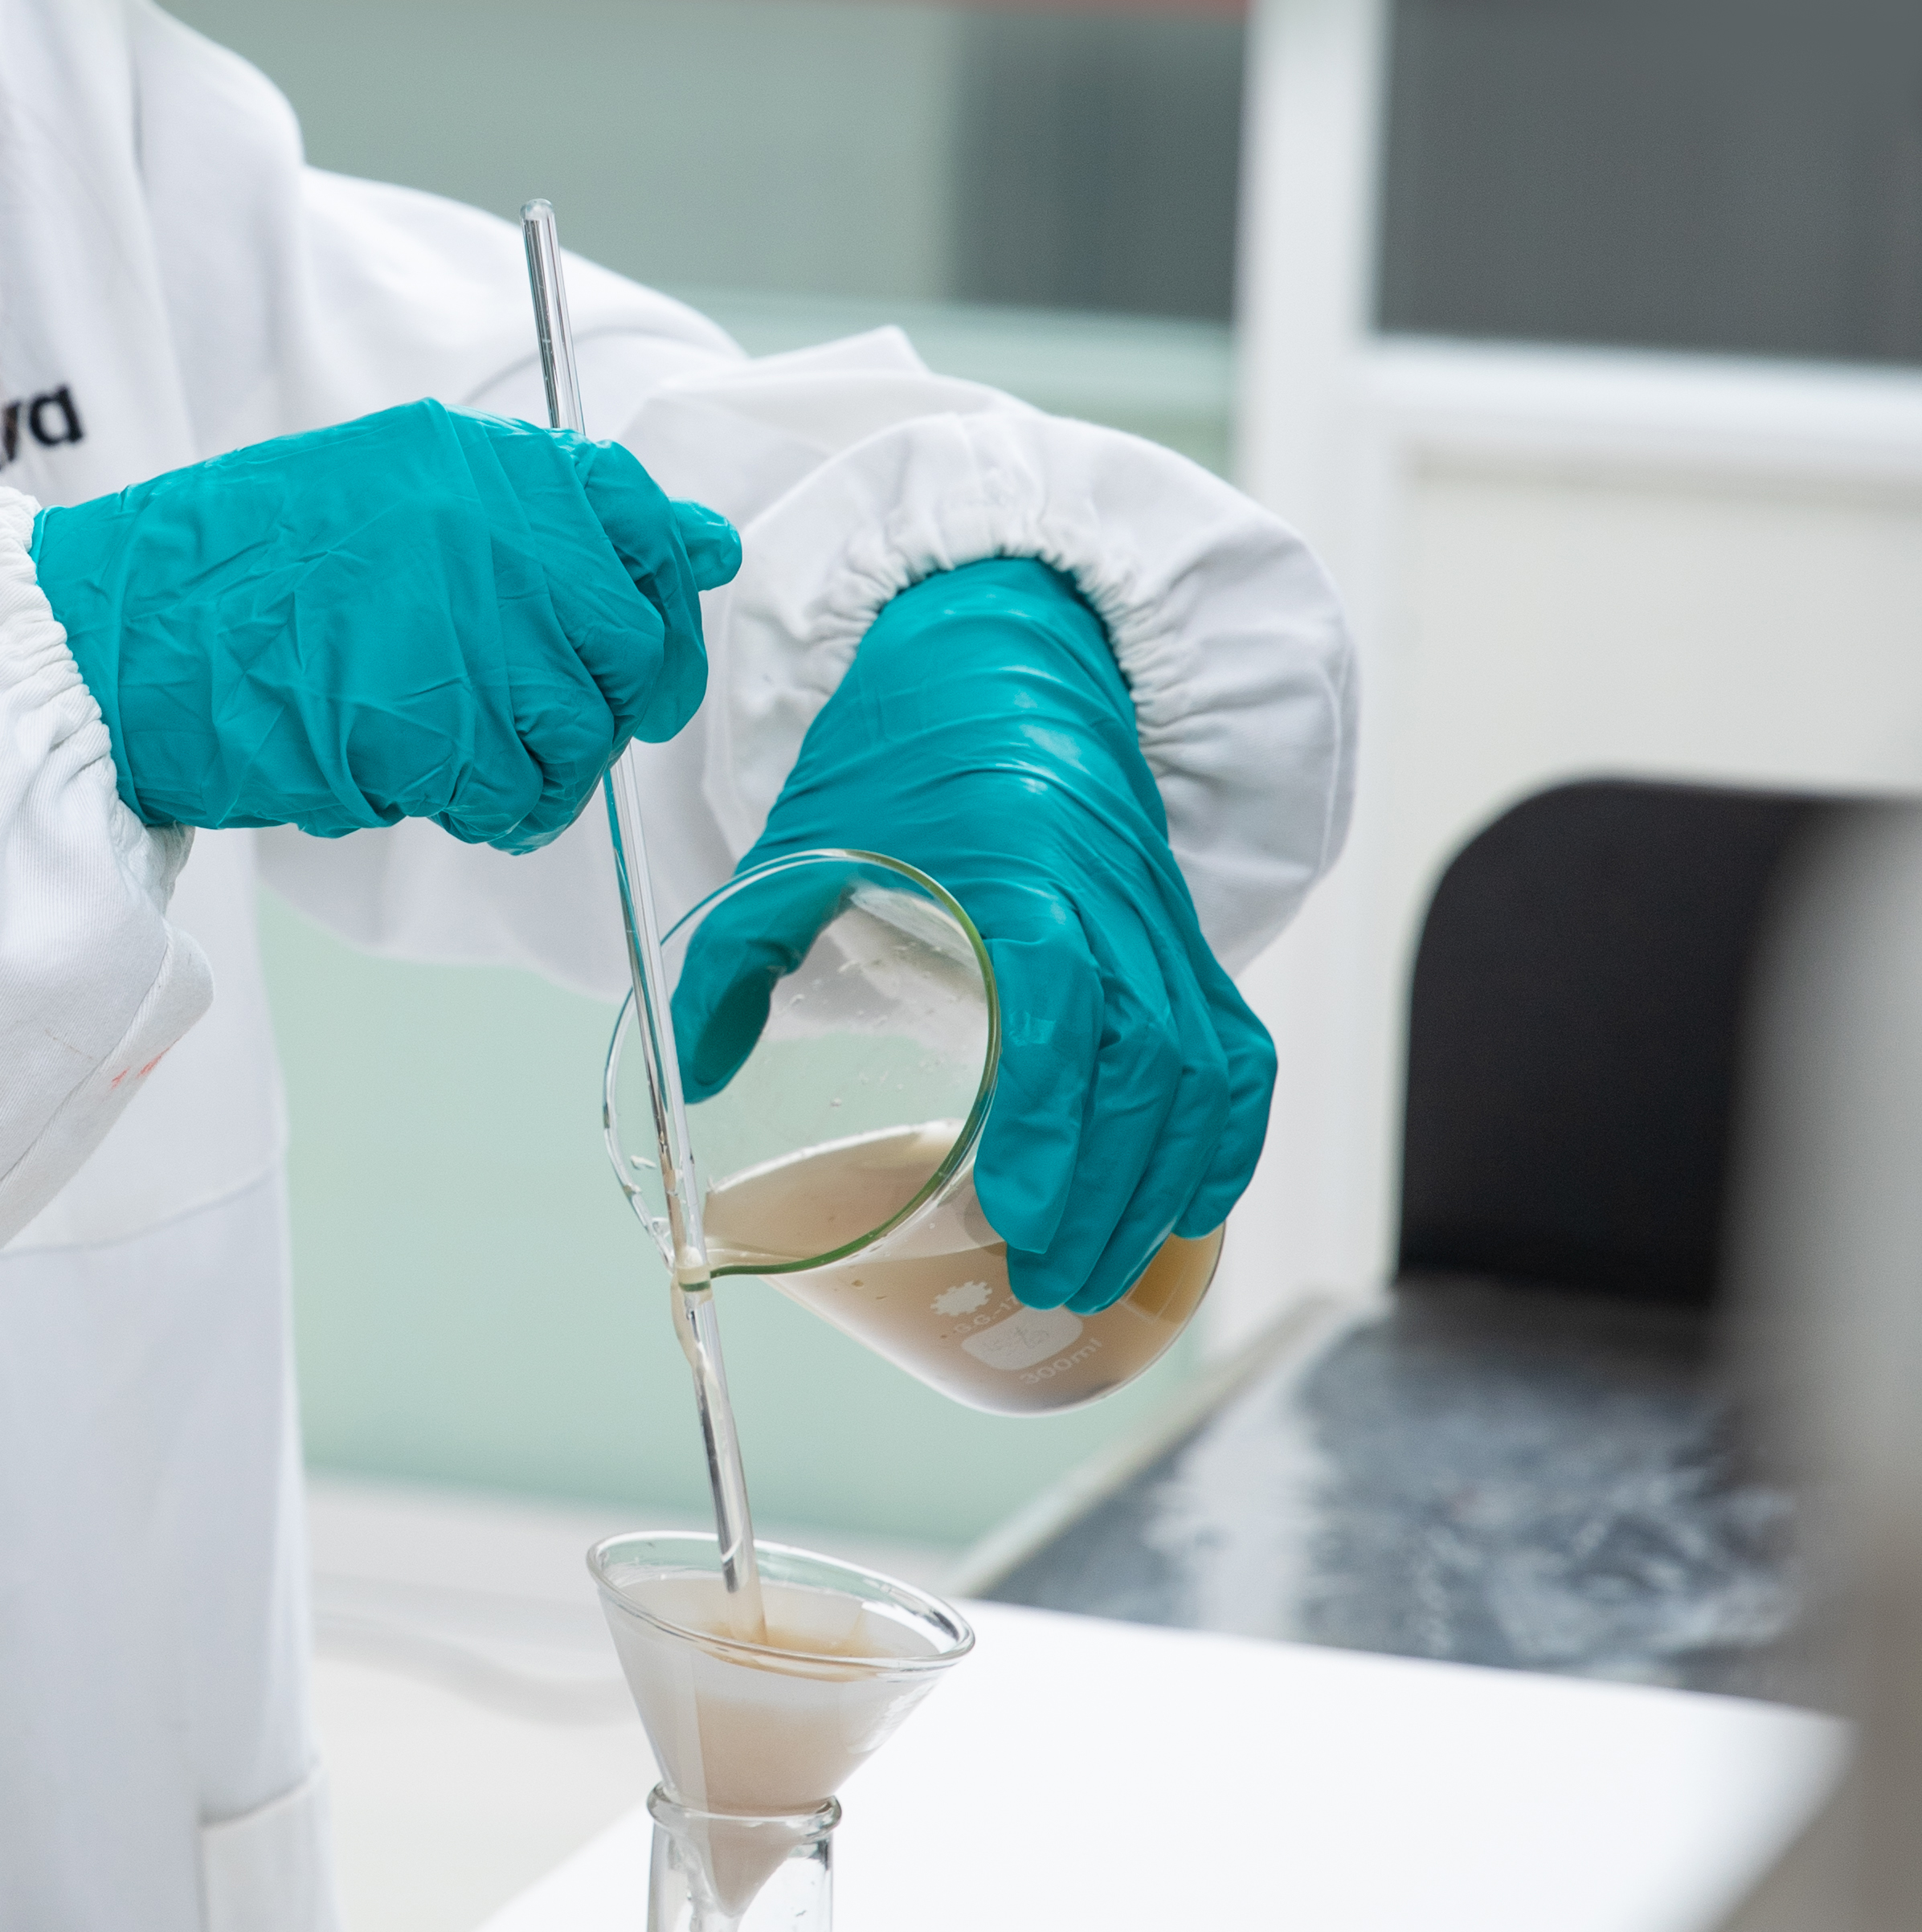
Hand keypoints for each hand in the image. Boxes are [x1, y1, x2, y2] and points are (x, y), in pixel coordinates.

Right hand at [32, 400, 739, 852]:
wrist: (120, 636)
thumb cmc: (244, 571)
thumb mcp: (394, 492)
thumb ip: (548, 518)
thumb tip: (707, 548)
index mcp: (482, 462)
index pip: (642, 523)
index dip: (655, 600)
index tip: (630, 648)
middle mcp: (491, 532)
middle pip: (628, 643)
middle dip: (600, 705)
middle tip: (528, 726)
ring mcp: (466, 628)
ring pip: (579, 733)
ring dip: (535, 769)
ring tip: (454, 760)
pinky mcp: (433, 727)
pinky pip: (512, 794)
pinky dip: (482, 810)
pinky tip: (417, 782)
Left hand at [672, 555, 1271, 1313]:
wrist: (1009, 648)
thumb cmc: (903, 746)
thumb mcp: (802, 839)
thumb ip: (738, 958)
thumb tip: (695, 1080)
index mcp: (1023, 874)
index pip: (1063, 1011)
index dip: (1052, 1120)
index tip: (1016, 1213)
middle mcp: (1112, 904)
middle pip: (1142, 1069)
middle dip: (1104, 1193)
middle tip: (1048, 1283)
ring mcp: (1161, 924)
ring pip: (1201, 1074)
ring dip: (1161, 1186)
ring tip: (1100, 1273)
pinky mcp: (1186, 939)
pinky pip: (1236, 1050)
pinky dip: (1225, 1137)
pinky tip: (1189, 1206)